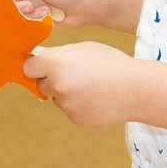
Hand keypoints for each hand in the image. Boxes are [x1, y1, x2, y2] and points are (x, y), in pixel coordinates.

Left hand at [24, 39, 139, 128]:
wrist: (137, 90)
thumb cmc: (112, 63)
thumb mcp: (85, 48)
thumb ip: (59, 53)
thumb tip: (36, 55)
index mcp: (57, 65)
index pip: (29, 68)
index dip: (36, 66)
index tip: (43, 65)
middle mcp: (58, 87)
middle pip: (41, 85)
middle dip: (52, 80)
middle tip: (74, 74)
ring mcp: (66, 105)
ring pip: (56, 98)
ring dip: (67, 93)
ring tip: (91, 86)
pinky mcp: (76, 119)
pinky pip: (70, 110)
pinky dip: (79, 105)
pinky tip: (96, 98)